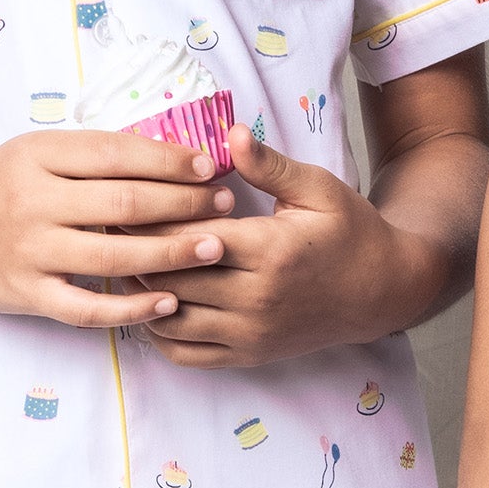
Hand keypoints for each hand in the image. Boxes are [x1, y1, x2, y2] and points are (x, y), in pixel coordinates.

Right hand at [0, 131, 232, 326]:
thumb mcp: (29, 152)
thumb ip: (86, 156)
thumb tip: (164, 154)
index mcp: (36, 155)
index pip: (117, 154)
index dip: (171, 160)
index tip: (210, 165)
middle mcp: (32, 201)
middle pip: (125, 204)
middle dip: (185, 205)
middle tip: (226, 206)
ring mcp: (28, 251)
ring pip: (114, 256)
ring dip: (172, 254)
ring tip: (216, 249)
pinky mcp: (25, 294)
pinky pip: (86, 308)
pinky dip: (131, 308)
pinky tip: (167, 302)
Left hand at [126, 129, 448, 366]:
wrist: (382, 291)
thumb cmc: (349, 232)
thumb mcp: (317, 188)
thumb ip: (269, 165)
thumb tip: (231, 132)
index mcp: (270, 252)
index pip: (187, 238)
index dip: (148, 220)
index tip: (121, 201)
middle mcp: (256, 299)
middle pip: (171, 280)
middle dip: (134, 254)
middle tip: (106, 229)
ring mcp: (250, 334)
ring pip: (170, 321)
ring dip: (140, 295)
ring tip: (122, 263)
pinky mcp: (248, 355)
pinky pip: (186, 354)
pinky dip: (158, 333)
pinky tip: (151, 303)